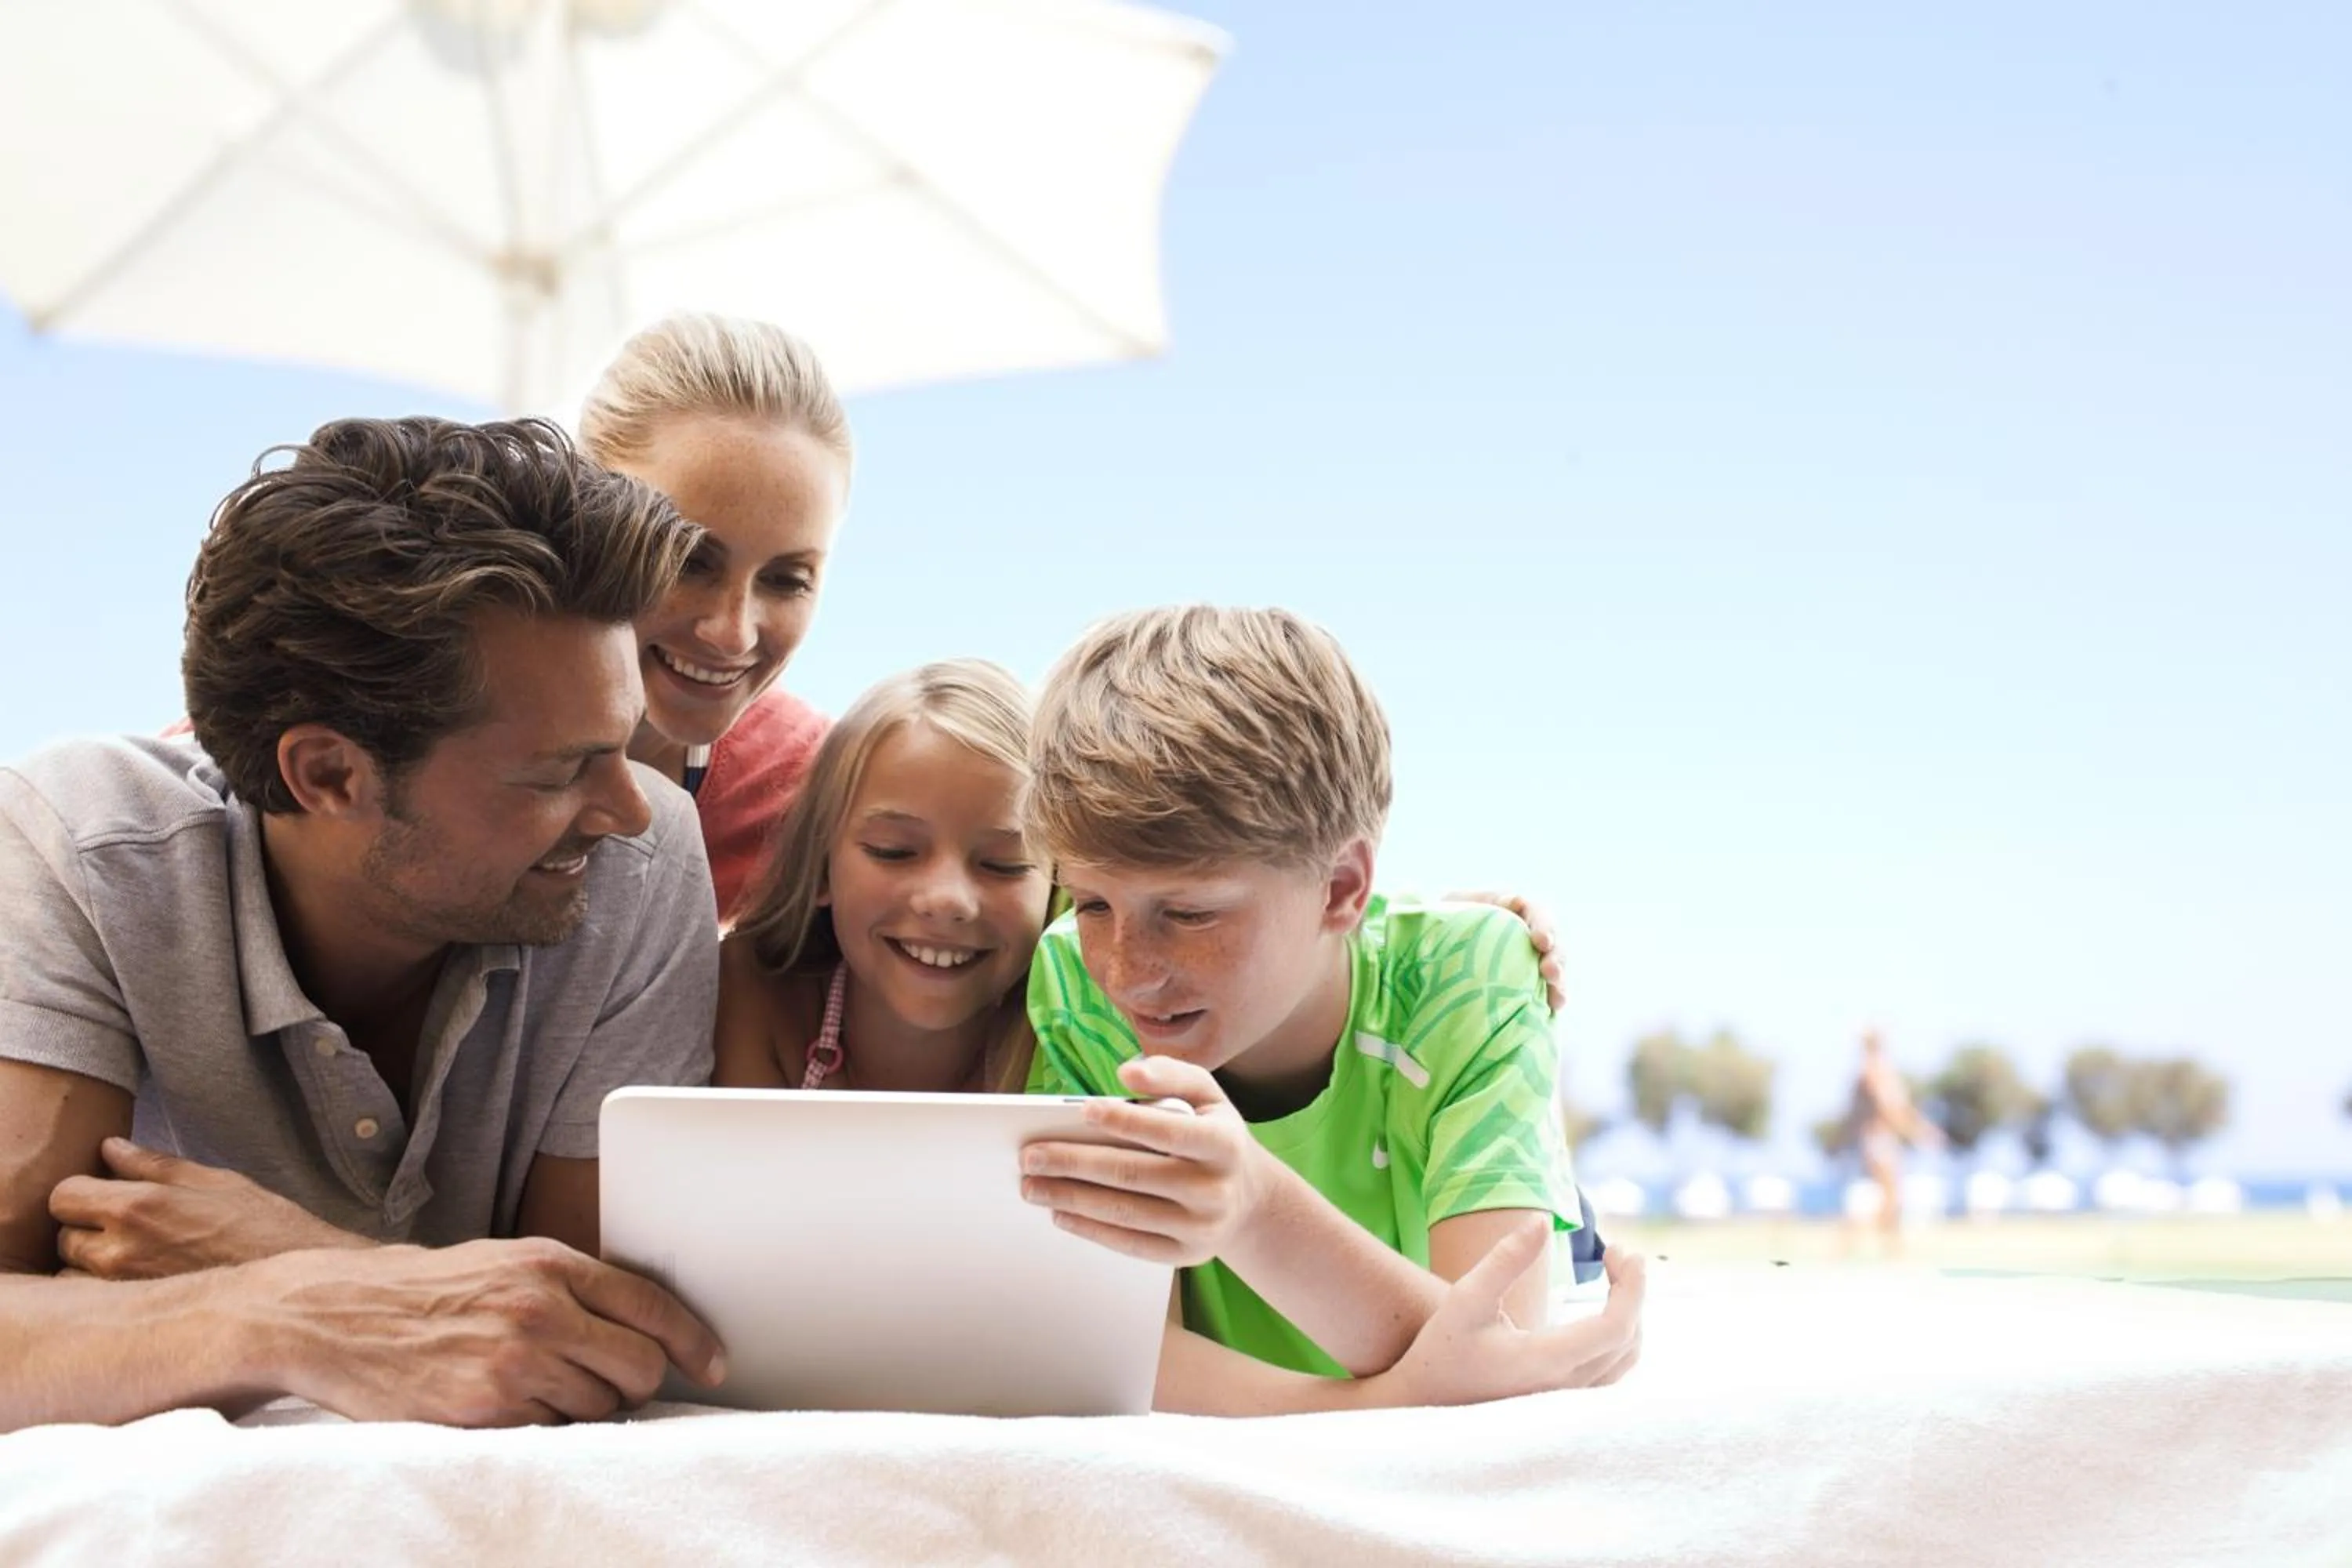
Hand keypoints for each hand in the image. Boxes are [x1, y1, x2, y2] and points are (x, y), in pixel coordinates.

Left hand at [49, 1138, 369, 1279]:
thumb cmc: (265, 1227)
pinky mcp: (136, 1318)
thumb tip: (111, 1148)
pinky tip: (141, 1283)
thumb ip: (154, 1165)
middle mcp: (120, 1250)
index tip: (103, 1194)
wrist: (297, 1283)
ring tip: (133, 1259)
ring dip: (91, 1265)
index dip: (81, 1192)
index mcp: (137, 1206)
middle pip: (64, 1237)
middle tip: (125, 1228)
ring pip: (73, 1275)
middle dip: (86, 1229)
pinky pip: (96, 1303)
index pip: (64, 1196)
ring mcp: (123, 1290)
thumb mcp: (216, 1181)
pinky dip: (105, 1293)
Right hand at [258, 1236, 726, 1425]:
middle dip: (639, 1381)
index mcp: (550, 1264)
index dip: (694, 1341)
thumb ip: (574, 1285)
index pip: (652, 1305)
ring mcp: (513, 1361)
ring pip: (600, 1407)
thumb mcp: (507, 1262)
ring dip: (587, 1406)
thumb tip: (648, 1322)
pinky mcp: (485, 1409)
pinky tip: (511, 1404)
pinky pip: (552, 1432)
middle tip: (614, 1382)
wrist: (337, 1316)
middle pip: (640, 1365)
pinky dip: (544, 1426)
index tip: (715, 1364)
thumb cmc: (431, 1292)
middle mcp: (539, 1309)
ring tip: (540, 1385)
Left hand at [1018, 1056, 1271, 1265]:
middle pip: (1133, 1175)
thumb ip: (1171, 1074)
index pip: (1169, 1131)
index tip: (1083, 1108)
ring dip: (1070, 1198)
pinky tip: (1060, 1211)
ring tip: (1032, 1185)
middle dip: (1074, 1163)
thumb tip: (1128, 1069)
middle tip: (1030, 1156)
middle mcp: (1214, 1189)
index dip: (1126, 1119)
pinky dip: (1089, 1228)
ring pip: (1124, 1212)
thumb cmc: (1215, 1136)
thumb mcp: (1208, 1095)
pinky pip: (1129, 1244)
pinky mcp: (1184, 1256)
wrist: (1249, 1200)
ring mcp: (1200, 1228)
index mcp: (1223, 1144)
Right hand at [1370, 1217, 1644, 1406]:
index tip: (1621, 1250)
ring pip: (1624, 1362)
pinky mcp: (1559, 1404)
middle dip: (1632, 1291)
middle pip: (1626, 1341)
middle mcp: (1563, 1388)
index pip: (1614, 1327)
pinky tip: (1599, 1313)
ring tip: (1614, 1276)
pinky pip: (1610, 1374)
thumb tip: (1542, 1221)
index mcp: (1545, 1361)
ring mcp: (1563, 1402)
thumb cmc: (1442, 1350)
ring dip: (1630, 1316)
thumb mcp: (1466, 1297)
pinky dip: (1619, 1339)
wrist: (1422, 1403)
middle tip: (1616, 1253)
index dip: (1631, 1287)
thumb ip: (1506, 1259)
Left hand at [1445, 890, 1566, 1012]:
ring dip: (1558, 983)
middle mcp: (1529, 933)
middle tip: (1549, 973)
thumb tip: (1515, 899)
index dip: (1543, 927)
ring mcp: (1530, 958)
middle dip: (1555, 958)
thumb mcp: (1457, 903)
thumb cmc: (1447, 917)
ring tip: (1557, 1000)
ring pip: (1554, 969)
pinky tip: (1552, 1010)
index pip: (1537, 913)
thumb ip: (1482, 900)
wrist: (1435, 942)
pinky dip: (1551, 999)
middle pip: (1553, 944)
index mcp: (1515, 908)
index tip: (1541, 942)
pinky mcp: (1528, 982)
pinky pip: (1544, 991)